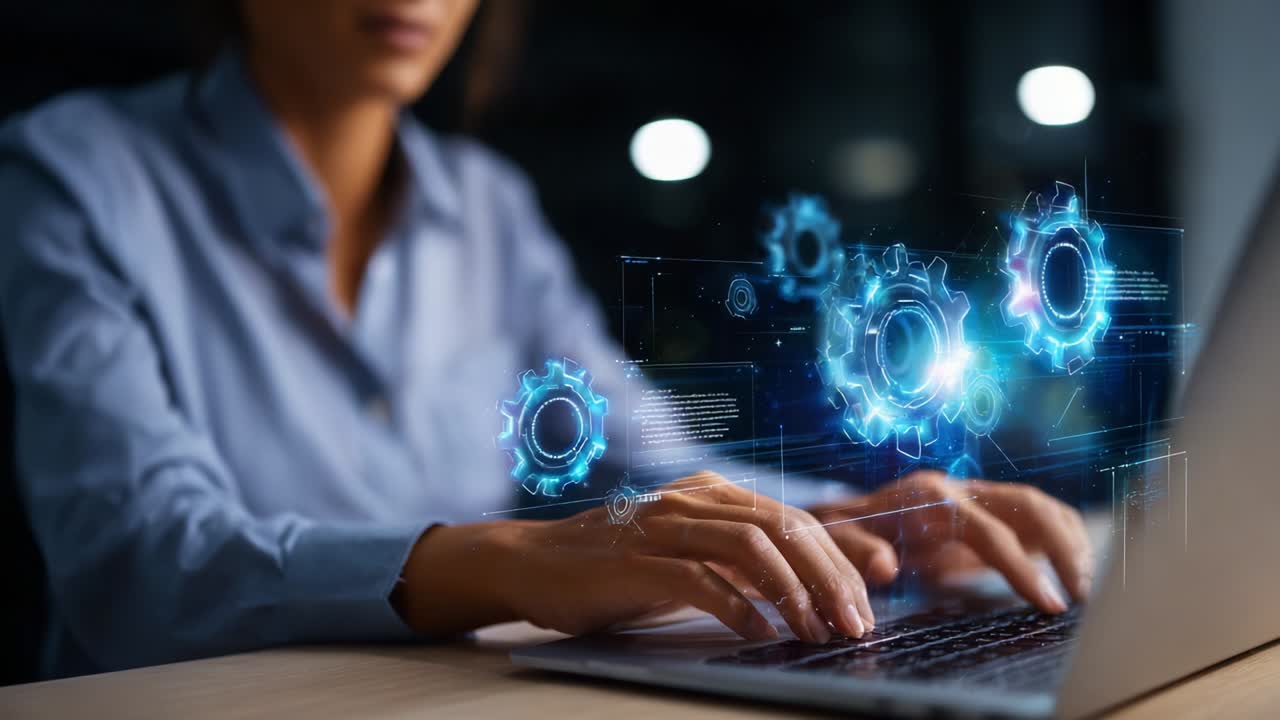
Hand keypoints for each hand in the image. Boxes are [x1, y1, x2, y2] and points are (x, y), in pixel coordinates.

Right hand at [394, 471, 875, 643]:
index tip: (878, 586)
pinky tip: (760, 631)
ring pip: (750, 545)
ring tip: (816, 630)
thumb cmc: (620, 566)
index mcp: (713, 494)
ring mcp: (664, 525)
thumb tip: (811, 587)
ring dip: (793, 591)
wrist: (537, 563)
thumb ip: (743, 561)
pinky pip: (700, 578)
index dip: (842, 551)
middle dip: (830, 576)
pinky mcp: (636, 559)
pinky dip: (738, 605)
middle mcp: (694, 500)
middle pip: (783, 527)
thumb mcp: (691, 555)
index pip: (795, 517)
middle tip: (855, 621)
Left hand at [806, 470, 1091, 612]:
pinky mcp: (984, 509)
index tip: (1050, 604)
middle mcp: (957, 489)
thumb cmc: (839, 535)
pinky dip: (1060, 537)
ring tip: (1085, 587)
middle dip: (1064, 548)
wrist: (839, 516)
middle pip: (1027, 505)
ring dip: (1069, 540)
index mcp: (927, 498)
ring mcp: (973, 495)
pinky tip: (1071, 570)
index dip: (1021, 568)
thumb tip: (885, 565)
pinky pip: (1032, 515)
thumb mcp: (837, 544)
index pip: (988, 531)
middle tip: (1083, 597)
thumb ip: (858, 552)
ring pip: (1037, 505)